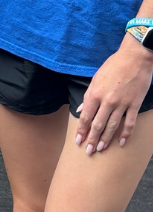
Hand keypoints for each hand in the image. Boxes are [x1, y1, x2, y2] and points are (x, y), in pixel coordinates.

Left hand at [76, 39, 152, 153]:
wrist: (134, 59)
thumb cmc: (113, 67)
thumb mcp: (95, 79)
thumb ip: (88, 96)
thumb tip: (81, 109)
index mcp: (95, 94)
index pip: (86, 116)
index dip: (81, 130)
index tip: (78, 141)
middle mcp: (107, 101)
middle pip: (98, 124)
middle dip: (91, 139)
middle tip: (88, 151)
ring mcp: (122, 104)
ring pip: (112, 126)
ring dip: (106, 139)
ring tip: (100, 149)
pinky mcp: (134, 104)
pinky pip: (129, 122)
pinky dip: (125, 134)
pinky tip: (121, 143)